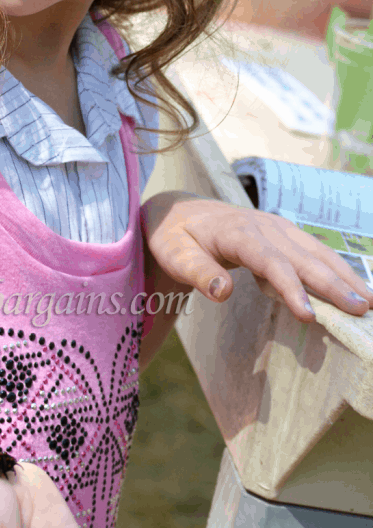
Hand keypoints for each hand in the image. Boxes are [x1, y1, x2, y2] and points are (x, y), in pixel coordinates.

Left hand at [142, 190, 372, 322]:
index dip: (291, 287)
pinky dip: (337, 270)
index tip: (308, 314)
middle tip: (361, 310)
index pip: (270, 261)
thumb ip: (196, 273)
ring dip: (344, 275)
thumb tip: (221, 292)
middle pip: (303, 257)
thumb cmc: (175, 237)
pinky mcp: (284, 235)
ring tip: (369, 302)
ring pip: (316, 252)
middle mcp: (264, 226)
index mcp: (237, 232)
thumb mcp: (174, 255)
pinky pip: (313, 253)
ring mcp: (278, 228)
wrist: (179, 212)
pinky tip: (354, 289)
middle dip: (334, 284)